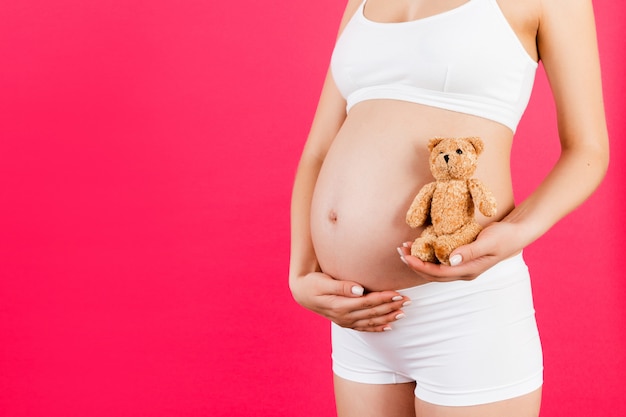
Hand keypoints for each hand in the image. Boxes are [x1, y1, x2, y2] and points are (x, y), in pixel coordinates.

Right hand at [290, 272, 410, 331]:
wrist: (302, 293)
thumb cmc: (313, 283)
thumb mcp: (323, 282)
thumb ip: (342, 286)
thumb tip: (359, 289)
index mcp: (341, 306)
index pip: (368, 302)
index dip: (384, 298)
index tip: (398, 293)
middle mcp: (344, 316)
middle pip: (372, 313)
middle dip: (391, 307)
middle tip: (407, 301)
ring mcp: (345, 321)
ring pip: (371, 322)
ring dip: (388, 318)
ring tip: (403, 313)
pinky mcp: (345, 322)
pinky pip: (364, 328)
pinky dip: (377, 328)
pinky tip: (389, 327)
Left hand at [398, 221, 525, 281]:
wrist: (517, 233)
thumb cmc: (504, 236)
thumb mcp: (488, 242)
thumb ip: (470, 251)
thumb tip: (451, 258)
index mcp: (469, 270)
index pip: (438, 272)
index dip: (420, 266)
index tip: (406, 256)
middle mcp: (464, 272)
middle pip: (433, 274)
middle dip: (414, 264)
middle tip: (400, 252)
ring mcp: (463, 267)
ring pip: (435, 268)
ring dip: (419, 260)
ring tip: (405, 249)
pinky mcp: (462, 259)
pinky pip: (440, 261)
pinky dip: (428, 255)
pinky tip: (420, 246)